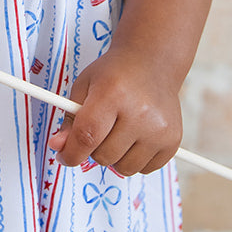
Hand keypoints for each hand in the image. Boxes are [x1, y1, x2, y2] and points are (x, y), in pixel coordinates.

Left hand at [48, 45, 181, 177]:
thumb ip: (69, 119)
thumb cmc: (114, 75)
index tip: (64, 156)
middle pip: (103, 155)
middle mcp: (140, 112)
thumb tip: (58, 146)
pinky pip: (143, 169)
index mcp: (113, 93)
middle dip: (94, 148)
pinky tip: (136, 135)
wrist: (152, 62)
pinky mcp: (172, 140)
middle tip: (100, 128)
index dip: (70, 152)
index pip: (87, 136)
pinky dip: (134, 158)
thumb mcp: (84, 86)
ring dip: (115, 156)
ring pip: (123, 168)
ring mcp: (159, 128)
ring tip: (119, 131)